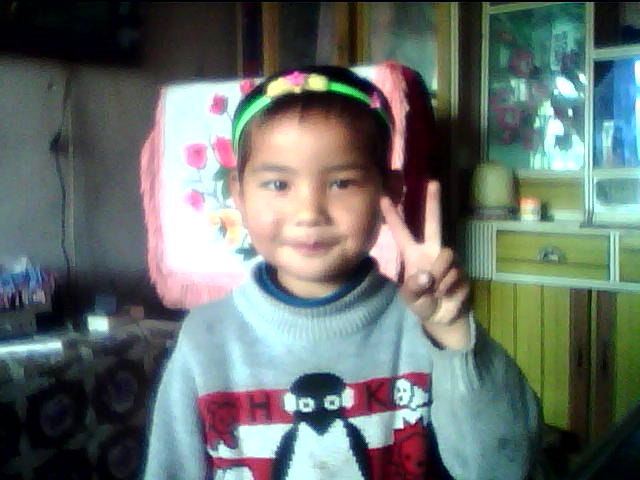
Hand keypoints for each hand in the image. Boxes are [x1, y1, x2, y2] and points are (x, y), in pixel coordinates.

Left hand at [381, 180, 470, 348]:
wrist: (445, 317)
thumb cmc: (423, 304)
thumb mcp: (411, 300)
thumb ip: (414, 289)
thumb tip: (427, 275)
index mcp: (413, 255)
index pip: (401, 232)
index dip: (393, 216)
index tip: (382, 197)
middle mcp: (431, 251)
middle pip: (433, 223)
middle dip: (433, 203)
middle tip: (433, 182)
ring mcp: (448, 260)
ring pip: (445, 256)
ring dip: (440, 276)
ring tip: (436, 291)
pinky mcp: (461, 270)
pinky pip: (455, 274)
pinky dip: (448, 288)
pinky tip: (447, 295)